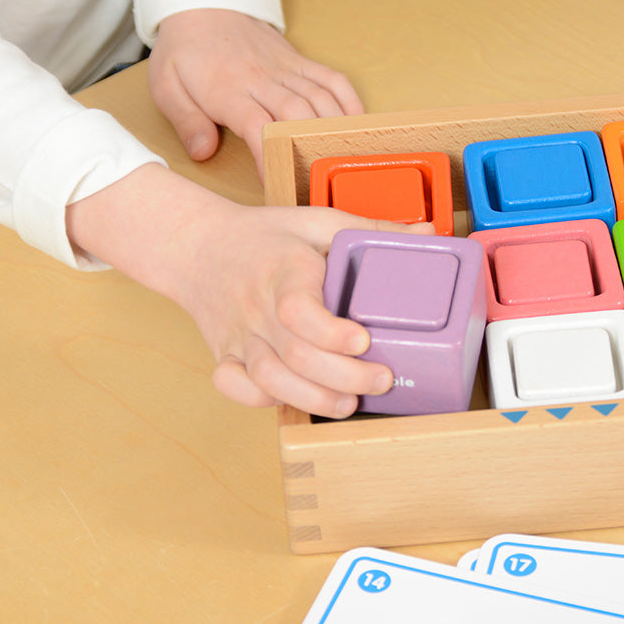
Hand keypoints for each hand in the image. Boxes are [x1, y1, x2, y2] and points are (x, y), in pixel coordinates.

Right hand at [66, 164, 433, 417]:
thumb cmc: (263, 236)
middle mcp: (256, 307)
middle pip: (294, 355)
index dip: (332, 333)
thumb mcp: (317, 221)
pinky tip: (297, 399)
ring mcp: (238, 335)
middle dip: (344, 377)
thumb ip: (372, 228)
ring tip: (349, 402)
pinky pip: (236, 387)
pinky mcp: (224, 354)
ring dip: (313, 397)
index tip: (364, 340)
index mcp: (282, 270)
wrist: (196, 245)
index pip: (298, 309)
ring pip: (269, 379)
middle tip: (381, 379)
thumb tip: (427, 232)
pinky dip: (264, 400)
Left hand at [147, 8, 362, 174]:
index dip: (269, 157)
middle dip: (308, 150)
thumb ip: (186, 122)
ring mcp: (286, 68)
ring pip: (320, 100)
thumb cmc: (185, 51)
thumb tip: (203, 153)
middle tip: (312, 182)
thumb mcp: (166, 86)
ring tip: (338, 162)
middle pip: (297, 115)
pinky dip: (350, 103)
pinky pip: (333, 80)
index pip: (256, 126)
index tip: (275, 185)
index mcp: (228, 89)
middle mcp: (262, 78)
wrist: (203, 2)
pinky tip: (356, 126)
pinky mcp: (300, 62)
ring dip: (333, 131)